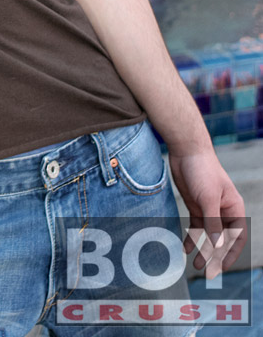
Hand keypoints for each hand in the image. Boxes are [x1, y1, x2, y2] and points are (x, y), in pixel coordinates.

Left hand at [168, 148, 246, 278]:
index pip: (237, 237)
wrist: (186, 150)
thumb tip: (217, 246)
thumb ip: (212, 223)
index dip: (231, 254)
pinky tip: (185, 248)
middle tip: (206, 271)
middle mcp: (223, 210)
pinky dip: (191, 237)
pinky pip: (196, 226)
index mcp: (234, 208)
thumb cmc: (202, 170)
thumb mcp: (207, 199)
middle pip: (222, 238)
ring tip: (194, 265)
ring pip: (208, 234)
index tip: (222, 268)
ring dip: (202, 249)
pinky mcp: (195, 205)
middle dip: (214, 255)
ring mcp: (209, 208)